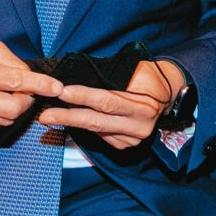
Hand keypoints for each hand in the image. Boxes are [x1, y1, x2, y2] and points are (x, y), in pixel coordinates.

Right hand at [0, 34, 60, 132]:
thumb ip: (13, 64)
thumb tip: (35, 82)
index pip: (14, 82)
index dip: (39, 85)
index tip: (56, 87)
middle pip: (12, 109)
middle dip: (26, 100)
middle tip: (25, 89)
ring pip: (4, 120)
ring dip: (12, 108)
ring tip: (2, 92)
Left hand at [36, 60, 181, 150]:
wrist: (170, 95)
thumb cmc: (150, 77)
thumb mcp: (138, 70)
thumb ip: (113, 77)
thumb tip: (81, 76)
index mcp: (142, 106)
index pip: (106, 101)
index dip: (83, 97)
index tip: (62, 92)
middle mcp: (138, 126)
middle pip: (96, 121)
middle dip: (68, 117)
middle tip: (45, 115)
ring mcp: (133, 139)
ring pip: (96, 131)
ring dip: (71, 123)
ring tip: (50, 116)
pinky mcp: (126, 145)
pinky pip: (102, 136)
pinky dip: (86, 128)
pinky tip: (72, 120)